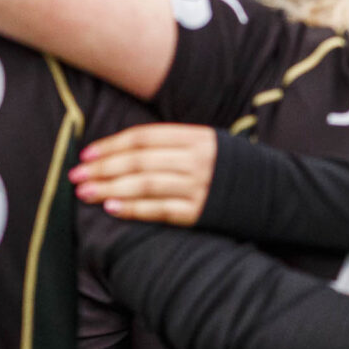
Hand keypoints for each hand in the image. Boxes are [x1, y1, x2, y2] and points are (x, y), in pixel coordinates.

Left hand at [69, 124, 216, 223]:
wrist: (272, 192)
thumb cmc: (228, 165)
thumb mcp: (205, 142)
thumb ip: (170, 143)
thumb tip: (122, 151)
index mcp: (195, 137)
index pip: (143, 138)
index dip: (111, 145)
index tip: (86, 155)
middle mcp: (195, 160)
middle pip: (139, 162)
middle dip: (103, 168)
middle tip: (76, 176)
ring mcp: (198, 187)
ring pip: (144, 185)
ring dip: (109, 188)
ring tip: (85, 192)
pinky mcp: (200, 212)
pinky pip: (160, 210)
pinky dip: (133, 209)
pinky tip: (111, 208)